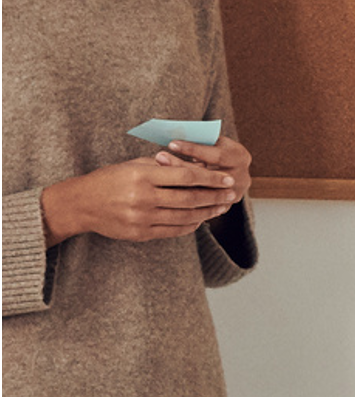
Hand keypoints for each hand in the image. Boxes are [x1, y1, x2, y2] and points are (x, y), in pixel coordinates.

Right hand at [40, 151, 239, 244]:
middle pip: (189, 198)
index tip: (226, 178)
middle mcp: (143, 198)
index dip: (210, 177)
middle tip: (232, 194)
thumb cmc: (109, 179)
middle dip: (214, 196)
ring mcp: (141, 218)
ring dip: (207, 212)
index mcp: (143, 175)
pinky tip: (201, 219)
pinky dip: (190, 225)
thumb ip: (163, 165)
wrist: (81, 204)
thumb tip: (195, 163)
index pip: (186, 176)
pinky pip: (172, 231)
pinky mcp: (140, 233)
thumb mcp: (134, 165)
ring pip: (184, 217)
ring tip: (221, 207)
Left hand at [155, 135, 252, 207]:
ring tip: (158, 173)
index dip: (193, 149)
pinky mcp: (223, 207)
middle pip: (208, 175)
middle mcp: (242, 178)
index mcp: (240, 157)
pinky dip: (183, 197)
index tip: (172, 143)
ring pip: (202, 191)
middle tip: (160, 157)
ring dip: (178, 182)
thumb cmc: (214, 150)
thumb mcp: (212, 142)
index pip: (216, 156)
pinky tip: (165, 191)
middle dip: (181, 166)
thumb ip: (200, 141)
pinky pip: (200, 204)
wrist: (228, 170)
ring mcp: (234, 195)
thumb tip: (177, 135)